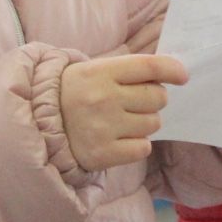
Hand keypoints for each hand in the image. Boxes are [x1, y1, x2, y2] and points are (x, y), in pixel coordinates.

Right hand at [57, 53, 187, 171]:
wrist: (39, 126)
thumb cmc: (76, 93)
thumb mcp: (94, 70)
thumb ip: (129, 70)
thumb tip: (173, 71)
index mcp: (100, 72)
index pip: (149, 66)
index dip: (172, 69)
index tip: (183, 76)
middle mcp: (103, 99)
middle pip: (157, 97)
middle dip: (154, 99)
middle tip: (136, 101)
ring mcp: (103, 128)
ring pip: (153, 123)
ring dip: (145, 122)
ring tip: (123, 120)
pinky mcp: (102, 154)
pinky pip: (143, 148)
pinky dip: (137, 145)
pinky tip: (120, 139)